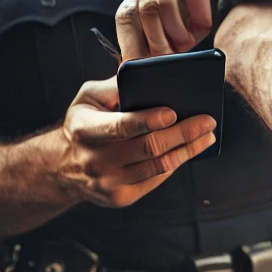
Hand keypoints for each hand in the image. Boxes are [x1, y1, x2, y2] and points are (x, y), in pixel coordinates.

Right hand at [57, 77, 216, 205]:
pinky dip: (177, 162)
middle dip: (184, 133)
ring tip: (207, 135)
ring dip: (189, 150)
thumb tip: (148, 74)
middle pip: (149, 147)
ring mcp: (108, 182)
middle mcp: (94, 160)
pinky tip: (190, 149)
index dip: (148, 120)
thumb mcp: (89, 97)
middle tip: (208, 120)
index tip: (173, 111)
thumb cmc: (84, 122)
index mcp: (85, 129)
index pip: (121, 126)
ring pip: (159, 166)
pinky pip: (157, 179)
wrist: (63, 166)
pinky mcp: (121, 197)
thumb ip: (116, 85)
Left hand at [116, 0, 240, 59]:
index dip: (131, 43)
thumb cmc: (205, 9)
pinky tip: (205, 26)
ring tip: (188, 42)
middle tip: (169, 58)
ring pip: (161, 2)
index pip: (125, 14)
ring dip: (176, 31)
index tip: (139, 65)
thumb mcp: (177, 24)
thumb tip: (137, 66)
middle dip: (155, 41)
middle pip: (143, 10)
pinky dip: (199, 18)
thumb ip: (157, 37)